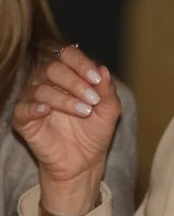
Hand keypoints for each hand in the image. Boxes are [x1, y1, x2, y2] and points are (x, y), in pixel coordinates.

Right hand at [13, 45, 120, 215]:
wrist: (85, 160)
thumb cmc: (96, 130)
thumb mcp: (109, 110)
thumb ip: (107, 90)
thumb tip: (103, 69)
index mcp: (70, 75)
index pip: (69, 55)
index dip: (82, 63)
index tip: (96, 79)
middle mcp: (49, 83)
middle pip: (53, 68)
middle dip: (75, 82)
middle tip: (92, 100)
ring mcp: (34, 101)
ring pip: (40, 89)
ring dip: (64, 99)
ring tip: (84, 112)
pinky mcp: (23, 120)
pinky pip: (22, 108)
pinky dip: (34, 107)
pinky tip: (47, 110)